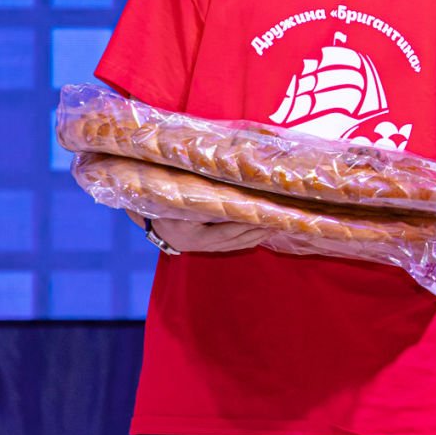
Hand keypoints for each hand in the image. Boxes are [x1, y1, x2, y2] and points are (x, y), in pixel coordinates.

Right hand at [128, 211, 270, 253]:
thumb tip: (219, 186)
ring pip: (240, 243)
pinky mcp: (214, 248)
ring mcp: (210, 248)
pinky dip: (252, 240)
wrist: (156, 230)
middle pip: (238, 237)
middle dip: (259, 228)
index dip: (247, 223)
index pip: (227, 229)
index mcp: (196, 235)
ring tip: (278, 225)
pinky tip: (264, 233)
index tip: (264, 214)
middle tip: (279, 218)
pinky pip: (236, 246)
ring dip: (259, 235)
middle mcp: (205, 244)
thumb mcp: (174, 204)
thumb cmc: (163, 211)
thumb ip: (195, 198)